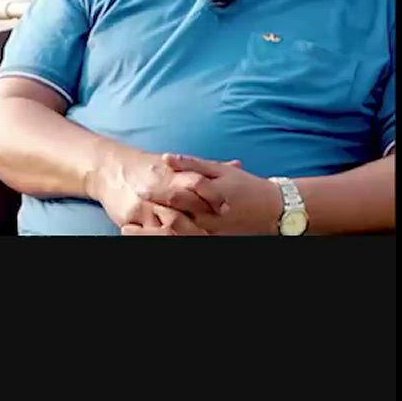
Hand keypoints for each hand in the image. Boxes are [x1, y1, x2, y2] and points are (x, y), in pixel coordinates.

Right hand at [86, 152, 227, 234]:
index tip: (227, 208)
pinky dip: (162, 237)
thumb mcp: (173, 164)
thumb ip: (205, 167)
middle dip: (201, 218)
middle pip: (183, 204)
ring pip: (168, 223)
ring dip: (186, 233)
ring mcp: (144, 205)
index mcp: (170, 173)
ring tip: (201, 237)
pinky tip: (173, 239)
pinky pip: (149, 233)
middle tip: (216, 229)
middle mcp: (157, 188)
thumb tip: (237, 165)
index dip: (212, 196)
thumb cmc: (146, 167)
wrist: (108, 169)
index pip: (195, 182)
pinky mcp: (131, 218)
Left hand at [123, 154, 282, 235]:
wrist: (274, 210)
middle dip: (150, 220)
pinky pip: (190, 242)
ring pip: (179, 236)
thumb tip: (165, 158)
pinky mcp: (214, 241)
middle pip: (174, 220)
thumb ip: (191, 164)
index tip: (136, 187)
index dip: (155, 193)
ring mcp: (211, 233)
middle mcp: (208, 218)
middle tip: (127, 219)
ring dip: (156, 235)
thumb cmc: (245, 186)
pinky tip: (155, 237)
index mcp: (208, 196)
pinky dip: (172, 240)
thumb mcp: (219, 170)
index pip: (176, 195)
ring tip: (132, 232)